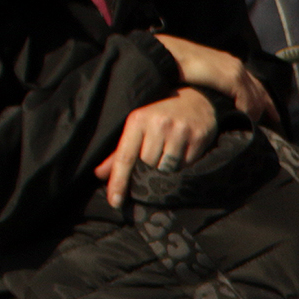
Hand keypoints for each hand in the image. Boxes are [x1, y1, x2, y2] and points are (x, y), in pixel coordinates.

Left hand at [98, 88, 217, 208]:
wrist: (197, 97)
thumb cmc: (160, 114)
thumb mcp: (138, 127)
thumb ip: (119, 152)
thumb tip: (99, 174)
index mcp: (137, 120)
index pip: (124, 157)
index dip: (118, 181)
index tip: (115, 202)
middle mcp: (158, 124)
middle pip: (148, 165)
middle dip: (150, 166)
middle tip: (158, 151)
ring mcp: (180, 130)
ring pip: (167, 167)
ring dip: (167, 166)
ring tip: (171, 150)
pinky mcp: (198, 137)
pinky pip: (186, 164)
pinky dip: (183, 163)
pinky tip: (184, 148)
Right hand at [155, 33, 282, 128]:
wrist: (167, 55)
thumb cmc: (176, 67)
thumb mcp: (197, 78)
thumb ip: (208, 87)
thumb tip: (210, 101)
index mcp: (228, 63)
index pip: (252, 82)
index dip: (262, 96)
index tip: (270, 110)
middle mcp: (235, 65)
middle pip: (259, 89)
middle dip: (268, 105)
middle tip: (275, 119)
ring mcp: (235, 71)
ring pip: (255, 95)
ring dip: (256, 111)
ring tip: (255, 125)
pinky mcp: (232, 77)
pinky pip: (247, 98)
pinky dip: (248, 110)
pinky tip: (245, 119)